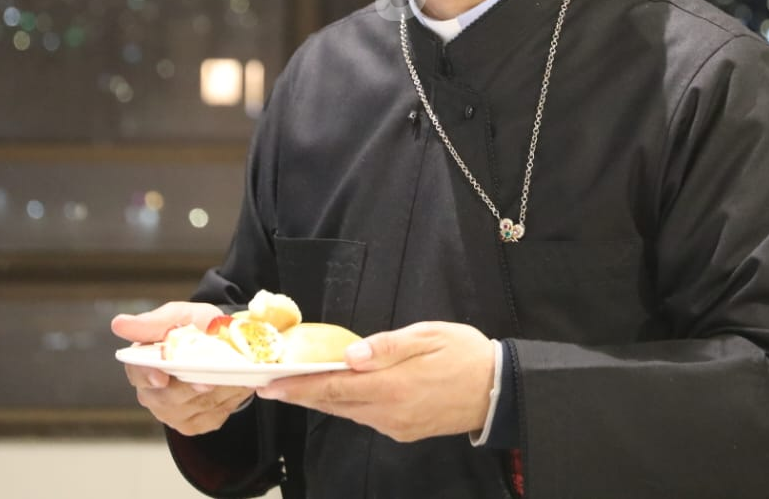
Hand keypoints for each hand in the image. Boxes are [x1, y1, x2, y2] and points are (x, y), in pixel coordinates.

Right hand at [112, 301, 254, 435]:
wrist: (226, 344)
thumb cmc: (197, 327)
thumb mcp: (180, 315)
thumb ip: (154, 321)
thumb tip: (118, 323)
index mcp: (142, 363)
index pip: (138, 373)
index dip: (149, 375)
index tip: (161, 377)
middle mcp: (152, 394)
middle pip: (169, 396)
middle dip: (191, 387)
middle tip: (208, 379)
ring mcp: (172, 413)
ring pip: (195, 406)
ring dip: (216, 391)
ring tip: (230, 374)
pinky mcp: (194, 424)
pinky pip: (212, 415)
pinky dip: (228, 400)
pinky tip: (234, 384)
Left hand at [261, 321, 494, 443]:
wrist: (498, 390)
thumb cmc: (464, 353)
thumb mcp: (429, 335)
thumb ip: (388, 346)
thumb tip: (349, 355)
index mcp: (393, 386)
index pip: (334, 388)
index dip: (299, 388)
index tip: (270, 386)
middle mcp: (389, 413)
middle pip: (335, 404)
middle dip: (302, 395)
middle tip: (271, 386)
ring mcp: (396, 426)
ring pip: (350, 413)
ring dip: (324, 400)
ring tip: (299, 386)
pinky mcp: (405, 431)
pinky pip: (368, 418)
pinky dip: (350, 405)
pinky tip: (344, 392)